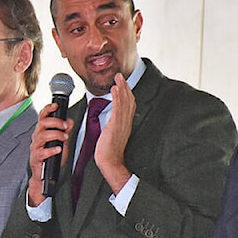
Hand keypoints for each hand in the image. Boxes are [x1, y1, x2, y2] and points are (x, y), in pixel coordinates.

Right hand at [27, 103, 74, 205]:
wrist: (44, 175)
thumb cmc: (51, 158)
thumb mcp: (61, 142)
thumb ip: (65, 131)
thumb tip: (70, 121)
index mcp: (42, 132)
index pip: (42, 117)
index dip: (48, 109)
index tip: (56, 106)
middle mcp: (37, 138)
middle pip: (42, 124)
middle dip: (56, 123)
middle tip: (65, 127)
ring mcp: (35, 148)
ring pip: (42, 136)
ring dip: (55, 135)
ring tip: (64, 138)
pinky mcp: (36, 158)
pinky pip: (42, 152)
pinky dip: (52, 149)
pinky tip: (59, 149)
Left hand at [95, 73, 135, 194]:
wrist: (110, 162)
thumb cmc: (108, 152)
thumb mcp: (112, 135)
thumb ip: (113, 126)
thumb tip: (110, 122)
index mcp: (125, 124)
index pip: (128, 105)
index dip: (126, 93)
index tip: (122, 83)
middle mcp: (126, 122)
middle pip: (128, 100)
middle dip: (125, 87)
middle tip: (120, 76)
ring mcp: (121, 123)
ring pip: (124, 102)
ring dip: (121, 88)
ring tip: (118, 77)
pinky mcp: (115, 126)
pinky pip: (118, 108)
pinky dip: (117, 97)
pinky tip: (114, 89)